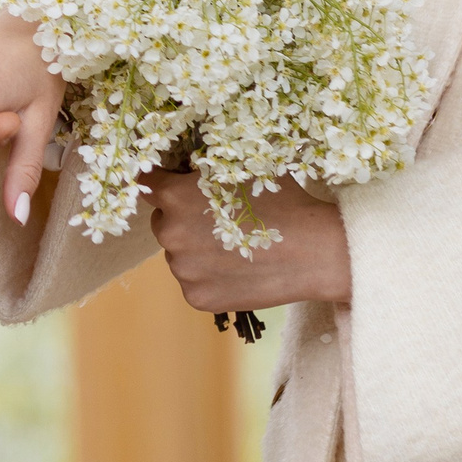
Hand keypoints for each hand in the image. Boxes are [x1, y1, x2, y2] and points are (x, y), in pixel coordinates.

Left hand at [147, 171, 351, 311]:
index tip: (176, 185)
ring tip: (234, 245)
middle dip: (181, 217)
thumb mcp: (242, 166)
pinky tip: (237, 268)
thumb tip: (183, 162)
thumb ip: (203, 165)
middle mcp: (170, 235)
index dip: (164, 181)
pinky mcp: (197, 299)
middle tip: (218, 217)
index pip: (148, 184)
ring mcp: (182, 271)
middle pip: (162, 222)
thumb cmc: (282, 200)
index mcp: (174, 197)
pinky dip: (209, 277)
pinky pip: (194, 282)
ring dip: (195, 249)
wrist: (313, 252)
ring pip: (179, 254)